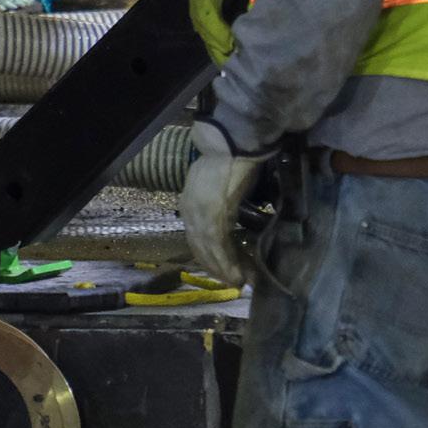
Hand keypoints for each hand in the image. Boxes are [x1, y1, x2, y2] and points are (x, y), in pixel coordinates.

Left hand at [180, 120, 268, 287]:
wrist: (231, 144)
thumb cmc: (231, 162)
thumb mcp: (219, 188)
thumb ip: (221, 205)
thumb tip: (232, 220)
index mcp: (190, 204)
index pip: (196, 238)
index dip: (209, 256)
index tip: (223, 270)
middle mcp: (190, 212)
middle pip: (200, 248)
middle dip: (217, 267)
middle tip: (233, 282)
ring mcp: (199, 215)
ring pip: (209, 251)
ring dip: (224, 269)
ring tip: (238, 283)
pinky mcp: (214, 216)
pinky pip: (219, 246)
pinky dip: (228, 263)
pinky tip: (237, 276)